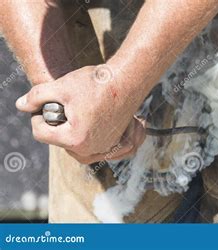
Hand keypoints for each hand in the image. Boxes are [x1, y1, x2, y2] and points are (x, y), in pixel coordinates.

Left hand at [16, 64, 146, 163]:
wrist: (128, 80)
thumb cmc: (97, 83)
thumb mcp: (61, 87)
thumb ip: (37, 96)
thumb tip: (21, 105)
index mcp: (75, 139)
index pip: (41, 133)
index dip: (36, 116)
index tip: (41, 105)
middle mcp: (91, 149)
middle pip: (60, 143)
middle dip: (56, 128)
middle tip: (61, 109)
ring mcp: (105, 148)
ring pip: (77, 148)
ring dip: (71, 136)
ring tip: (73, 117)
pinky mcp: (115, 144)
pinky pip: (96, 149)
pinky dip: (90, 140)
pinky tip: (89, 124)